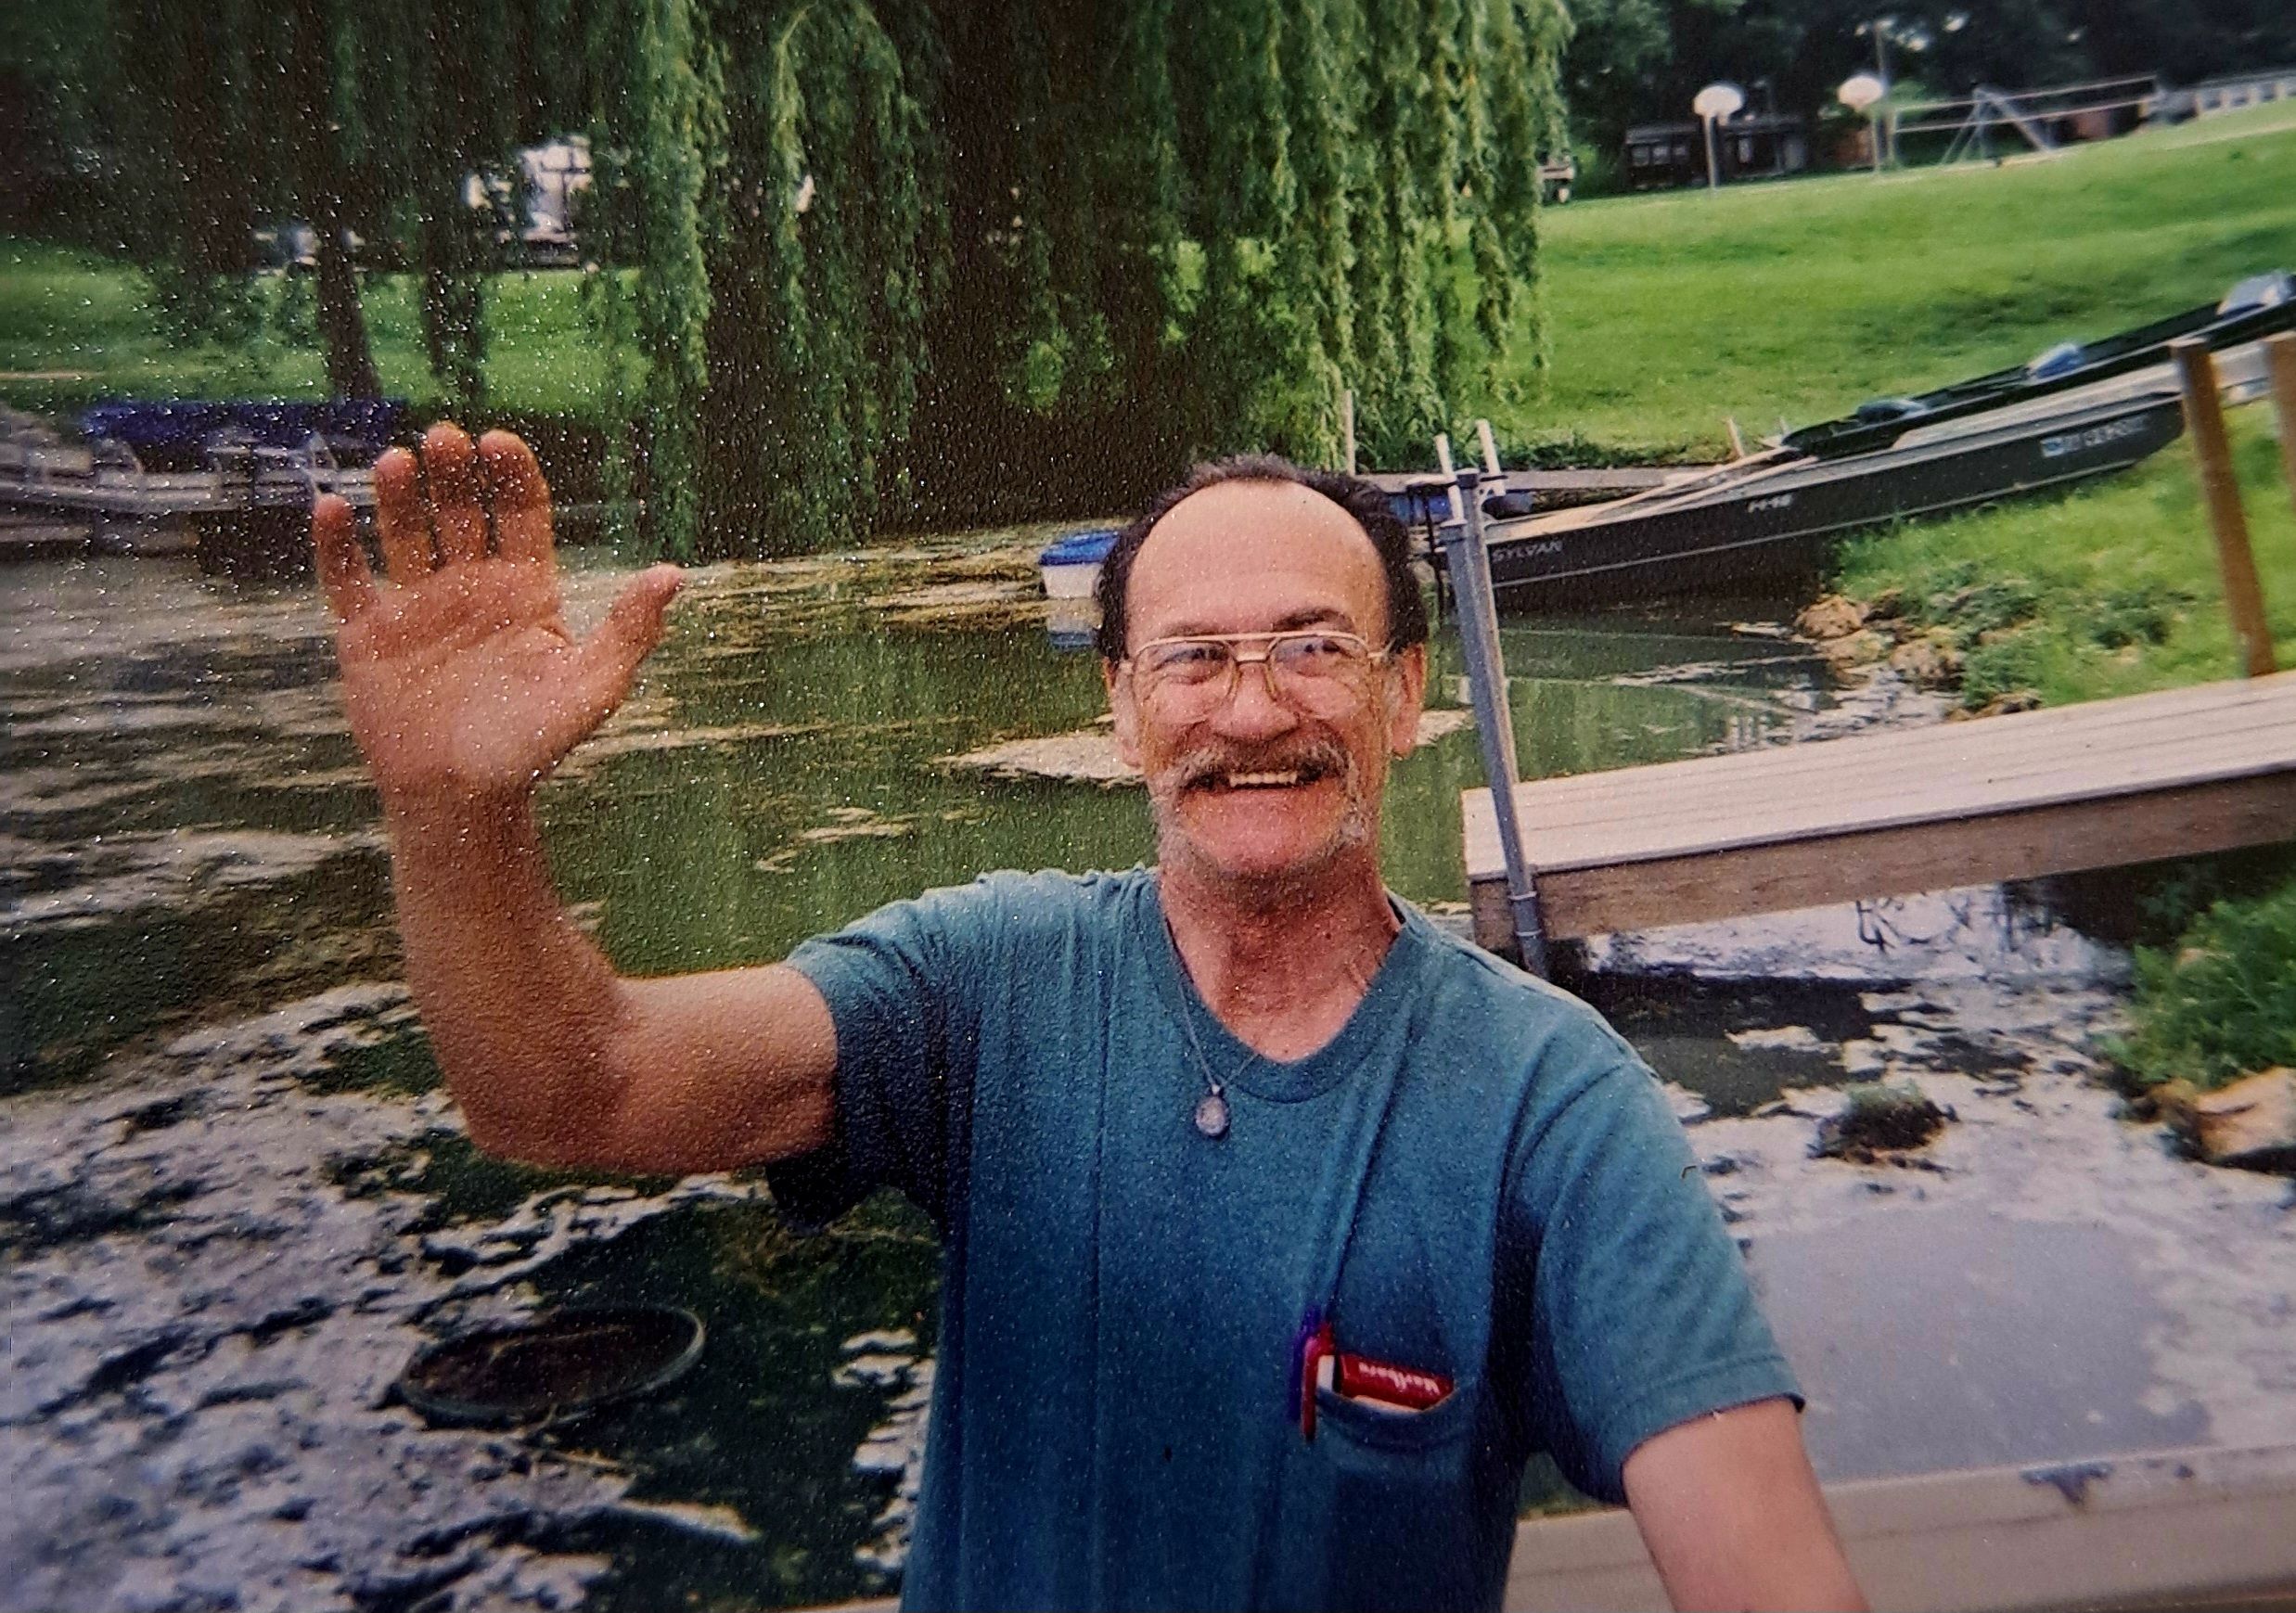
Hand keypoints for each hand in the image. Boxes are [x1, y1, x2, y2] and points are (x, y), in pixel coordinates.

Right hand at [313, 423, 681, 816]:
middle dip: (452, 472)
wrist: (462, 802)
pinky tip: (329, 507)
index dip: (511, 474)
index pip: (521, 513)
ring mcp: (416, 608)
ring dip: (398, 495)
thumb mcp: (592, 689)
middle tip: (443, 438)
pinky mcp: (366, 636)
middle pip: (460, 511)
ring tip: (394, 462)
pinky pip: (346, 579)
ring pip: (404, 532)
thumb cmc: (533, 748)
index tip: (500, 441)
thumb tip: (674, 574)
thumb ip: (631, 631)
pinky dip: (335, 544)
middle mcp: (471, 589)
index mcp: (525, 591)